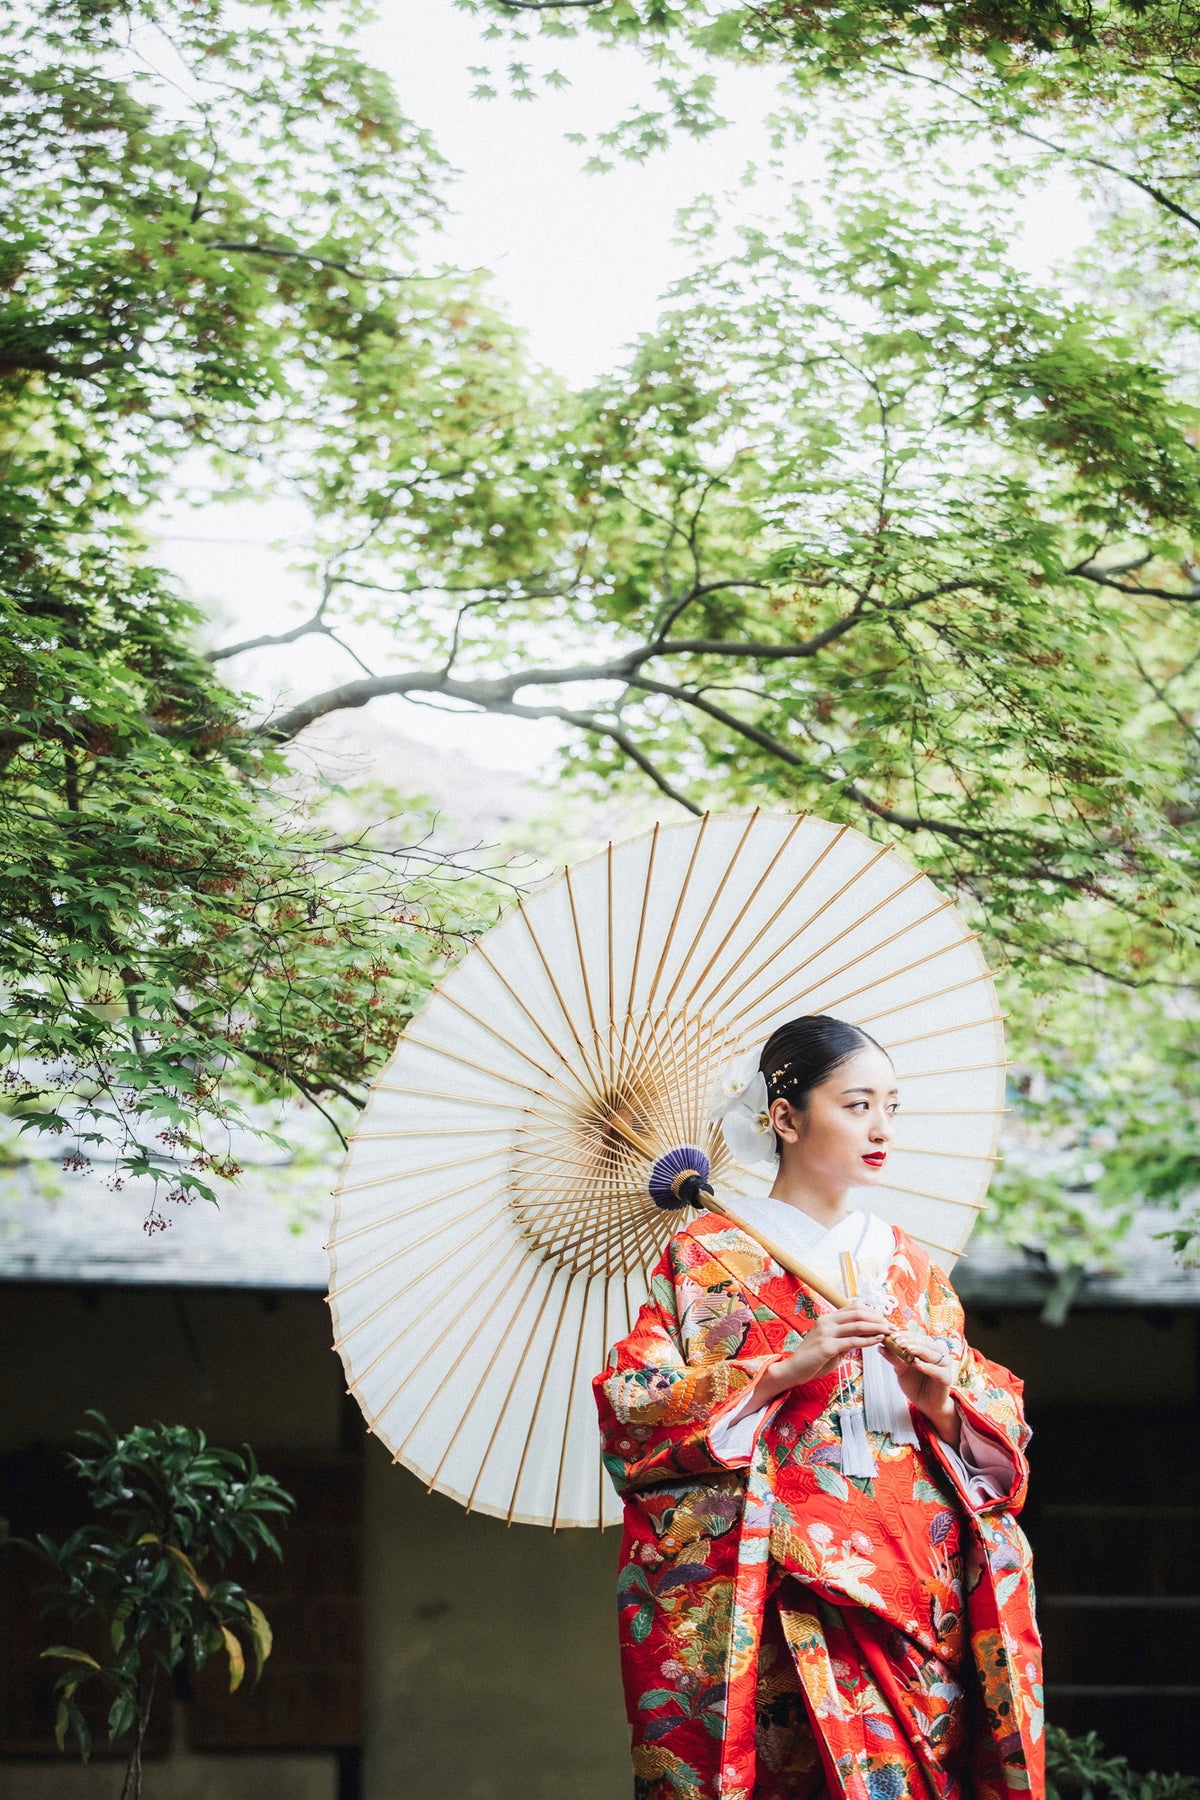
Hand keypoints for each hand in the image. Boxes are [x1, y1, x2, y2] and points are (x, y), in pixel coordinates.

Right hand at [756, 1303, 889, 1399]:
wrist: (792, 1370)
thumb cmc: (812, 1360)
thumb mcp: (831, 1346)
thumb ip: (845, 1339)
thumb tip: (863, 1337)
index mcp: (827, 1318)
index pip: (853, 1307)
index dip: (871, 1311)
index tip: (884, 1319)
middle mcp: (827, 1321)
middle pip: (858, 1312)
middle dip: (878, 1318)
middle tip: (891, 1326)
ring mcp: (826, 1332)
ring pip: (857, 1325)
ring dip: (876, 1328)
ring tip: (889, 1332)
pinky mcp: (827, 1346)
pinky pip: (852, 1341)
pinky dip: (868, 1340)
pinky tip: (877, 1341)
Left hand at [882, 1330, 961, 1445]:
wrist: (926, 1404)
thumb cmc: (915, 1384)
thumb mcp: (901, 1370)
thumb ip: (894, 1358)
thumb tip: (880, 1346)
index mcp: (928, 1348)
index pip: (915, 1337)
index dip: (903, 1334)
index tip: (890, 1334)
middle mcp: (938, 1353)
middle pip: (924, 1342)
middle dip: (909, 1340)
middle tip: (896, 1339)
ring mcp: (944, 1365)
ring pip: (931, 1354)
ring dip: (918, 1350)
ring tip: (906, 1348)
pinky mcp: (946, 1377)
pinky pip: (936, 1370)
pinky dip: (926, 1366)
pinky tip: (916, 1363)